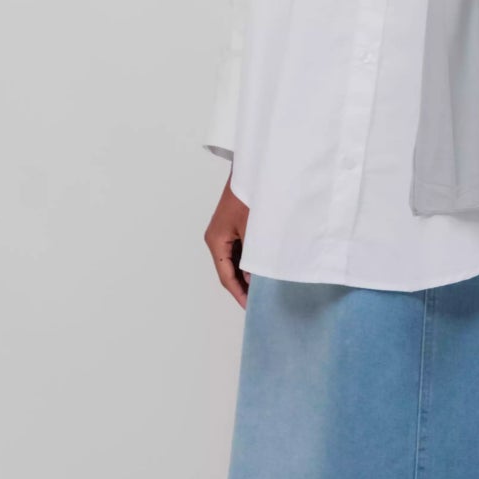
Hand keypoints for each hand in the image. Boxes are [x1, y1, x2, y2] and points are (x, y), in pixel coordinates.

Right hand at [205, 175, 250, 308]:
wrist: (251, 171)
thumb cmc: (248, 196)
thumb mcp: (252, 230)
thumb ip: (252, 257)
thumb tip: (252, 279)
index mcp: (216, 241)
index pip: (226, 275)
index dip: (239, 293)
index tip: (251, 307)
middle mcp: (216, 239)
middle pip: (228, 270)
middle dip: (243, 286)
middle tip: (259, 302)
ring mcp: (224, 233)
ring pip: (234, 261)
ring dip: (246, 274)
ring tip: (263, 289)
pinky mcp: (233, 228)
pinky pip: (239, 250)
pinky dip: (248, 261)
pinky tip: (261, 269)